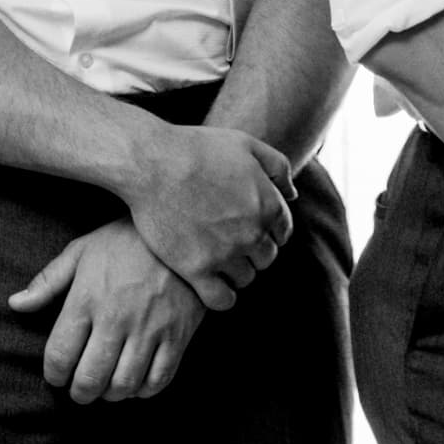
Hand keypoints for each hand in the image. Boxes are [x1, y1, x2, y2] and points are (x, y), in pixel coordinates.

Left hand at [8, 220, 206, 402]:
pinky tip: (136, 383)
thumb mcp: (82, 251)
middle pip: (90, 378)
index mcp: (87, 298)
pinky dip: (143, 390)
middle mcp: (116, 318)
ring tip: (107, 388)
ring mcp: (150, 328)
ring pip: (124, 384)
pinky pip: (159, 379)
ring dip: (110, 395)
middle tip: (80, 391)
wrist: (183, 229)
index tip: (56, 376)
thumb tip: (15, 304)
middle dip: (80, 393)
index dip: (53, 375)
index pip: (60, 355)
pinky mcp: (178, 335)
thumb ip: (48, 281)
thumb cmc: (126, 240)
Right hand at [118, 123, 295, 311]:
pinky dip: (222, 297)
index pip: (282, 233)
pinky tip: (210, 284)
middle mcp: (252, 233)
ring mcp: (225, 254)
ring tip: (215, 258)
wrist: (150, 162)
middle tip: (228, 240)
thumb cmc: (196, 148)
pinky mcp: (196, 269)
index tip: (247, 226)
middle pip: (266, 257)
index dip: (266, 229)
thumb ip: (277, 167)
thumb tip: (292, 195)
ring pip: (245, 278)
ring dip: (235, 270)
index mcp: (268, 205)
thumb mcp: (246, 143)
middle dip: (252, 250)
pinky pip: (222, 300)